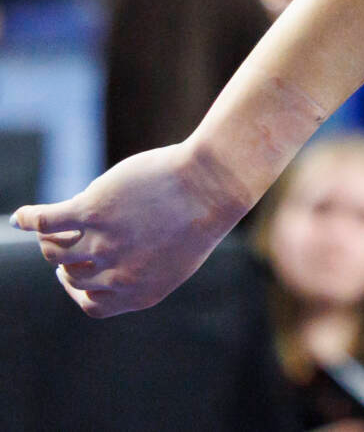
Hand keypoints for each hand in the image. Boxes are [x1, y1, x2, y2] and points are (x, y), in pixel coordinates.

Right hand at [12, 143, 251, 316]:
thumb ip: (141, 269)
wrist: (214, 183)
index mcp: (139, 293)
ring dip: (51, 240)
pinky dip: (30, 220)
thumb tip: (104, 270)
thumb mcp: (176, 255)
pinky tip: (23, 217)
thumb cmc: (201, 215)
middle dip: (69, 260)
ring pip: (54, 250)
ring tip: (56, 226)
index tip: (75, 274)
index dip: (80, 289)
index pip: (92, 305)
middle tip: (71, 241)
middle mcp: (117, 275)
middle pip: (72, 274)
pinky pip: (46, 222)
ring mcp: (102, 243)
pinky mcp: (91, 211)